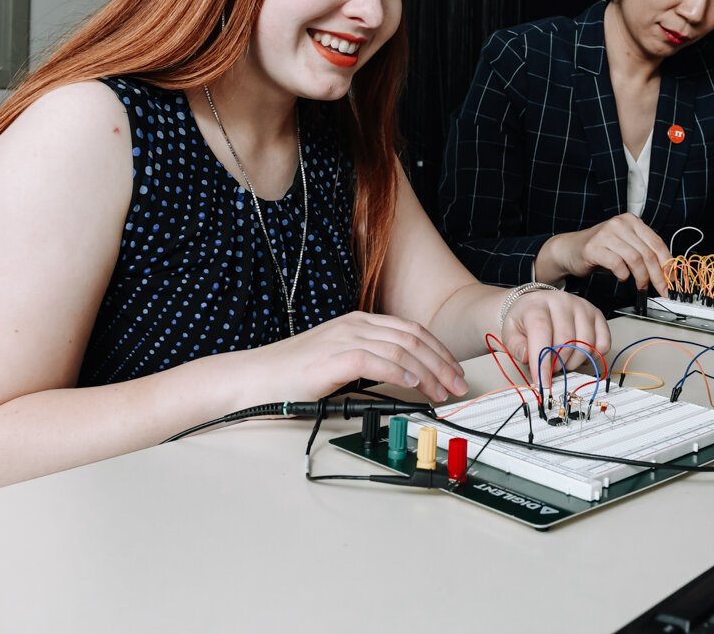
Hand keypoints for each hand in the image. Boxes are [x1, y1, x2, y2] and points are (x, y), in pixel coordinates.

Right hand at [267, 311, 467, 404]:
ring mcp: (343, 339)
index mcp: (358, 322)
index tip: (454, 372)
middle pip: (412, 339)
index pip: (411, 331)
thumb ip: (369, 362)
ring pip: (400, 350)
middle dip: (441, 363)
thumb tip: (405, 378)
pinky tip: (412, 385)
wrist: (256, 378)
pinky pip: (375, 361)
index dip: (438, 351)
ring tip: (441, 392)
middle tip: (458, 386)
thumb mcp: (340, 360)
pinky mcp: (333, 358)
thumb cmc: (294, 374)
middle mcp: (354, 325)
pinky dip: (399, 372)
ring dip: (427, 372)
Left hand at [501, 291, 610, 390]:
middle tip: (549, 369)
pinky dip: (592, 356)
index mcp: (537, 305)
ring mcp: (582, 307)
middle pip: (566, 341)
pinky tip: (578, 354)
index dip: (542, 361)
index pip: (541, 332)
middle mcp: (562, 301)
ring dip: (573, 362)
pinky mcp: (597, 315)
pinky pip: (603, 343)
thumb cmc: (525, 321)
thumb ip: (515, 346)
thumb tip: (528, 357)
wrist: (537, 305)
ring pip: (586, 344)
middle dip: (557, 364)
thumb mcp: (511, 332)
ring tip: (562, 362)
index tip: (542, 381)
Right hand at [544, 214, 670, 293]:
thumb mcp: (626, 246)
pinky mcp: (594, 247)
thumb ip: (644, 254)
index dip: (667, 264)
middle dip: (657, 276)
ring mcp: (606, 234)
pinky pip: (617, 264)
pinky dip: (623, 275)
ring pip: (635, 259)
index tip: (672, 280)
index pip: (657, 243)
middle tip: (661, 290)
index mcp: (632, 221)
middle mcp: (620, 224)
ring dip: (641, 277)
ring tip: (640, 286)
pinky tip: (622, 277)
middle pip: (647, 253)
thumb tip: (666, 273)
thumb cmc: (601, 249)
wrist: (570, 248)